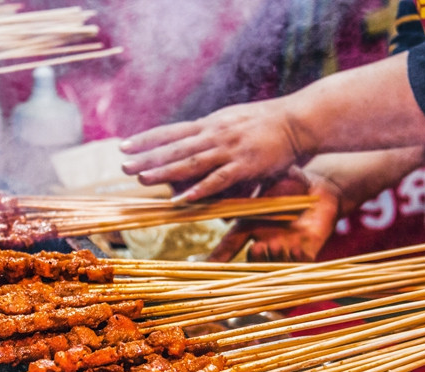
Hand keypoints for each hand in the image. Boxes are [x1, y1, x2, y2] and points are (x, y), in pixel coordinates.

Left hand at [119, 101, 300, 202]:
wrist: (300, 120)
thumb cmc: (269, 123)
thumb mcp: (235, 121)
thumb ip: (214, 134)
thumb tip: (194, 143)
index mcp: (211, 125)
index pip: (172, 132)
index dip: (147, 139)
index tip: (125, 145)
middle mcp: (215, 134)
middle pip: (175, 147)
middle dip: (147, 157)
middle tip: (124, 166)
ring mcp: (230, 149)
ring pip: (191, 162)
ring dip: (165, 172)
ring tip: (143, 179)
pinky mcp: (246, 165)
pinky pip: (218, 180)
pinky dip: (199, 190)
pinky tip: (181, 199)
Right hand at [207, 166, 340, 261]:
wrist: (320, 186)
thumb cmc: (288, 181)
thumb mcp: (265, 181)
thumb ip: (245, 185)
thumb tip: (220, 181)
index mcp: (251, 227)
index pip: (230, 245)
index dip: (219, 257)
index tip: (207, 266)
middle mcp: (266, 241)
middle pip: (254, 260)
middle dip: (255, 258)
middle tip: (256, 247)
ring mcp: (287, 248)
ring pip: (276, 264)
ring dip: (274, 258)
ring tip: (276, 245)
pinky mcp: (308, 250)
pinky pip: (302, 263)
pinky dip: (298, 259)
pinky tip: (296, 249)